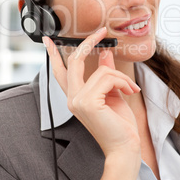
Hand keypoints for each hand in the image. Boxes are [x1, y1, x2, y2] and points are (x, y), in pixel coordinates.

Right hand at [43, 28, 140, 157]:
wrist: (125, 147)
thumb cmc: (119, 124)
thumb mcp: (113, 93)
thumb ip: (106, 73)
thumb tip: (105, 53)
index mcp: (75, 96)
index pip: (59, 71)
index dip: (53, 54)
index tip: (49, 40)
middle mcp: (72, 98)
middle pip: (74, 61)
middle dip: (88, 43)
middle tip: (102, 32)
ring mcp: (78, 100)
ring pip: (102, 71)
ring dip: (121, 77)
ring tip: (131, 89)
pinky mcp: (88, 102)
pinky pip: (109, 77)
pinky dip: (123, 82)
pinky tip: (130, 91)